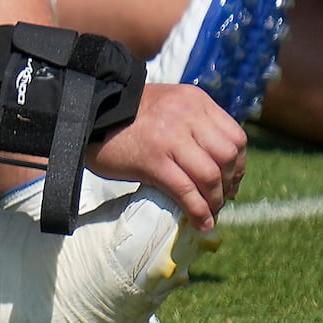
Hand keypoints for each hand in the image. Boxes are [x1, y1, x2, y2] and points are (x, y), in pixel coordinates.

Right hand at [89, 82, 245, 229]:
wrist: (84, 113)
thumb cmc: (125, 116)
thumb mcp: (166, 108)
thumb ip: (193, 125)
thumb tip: (220, 164)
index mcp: (193, 100)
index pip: (236, 137)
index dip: (239, 164)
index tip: (231, 181)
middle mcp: (185, 115)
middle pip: (227, 157)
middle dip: (230, 183)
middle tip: (221, 198)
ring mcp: (169, 137)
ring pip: (210, 176)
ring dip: (215, 200)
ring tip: (210, 213)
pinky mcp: (151, 159)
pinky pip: (185, 190)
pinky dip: (198, 211)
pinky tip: (201, 222)